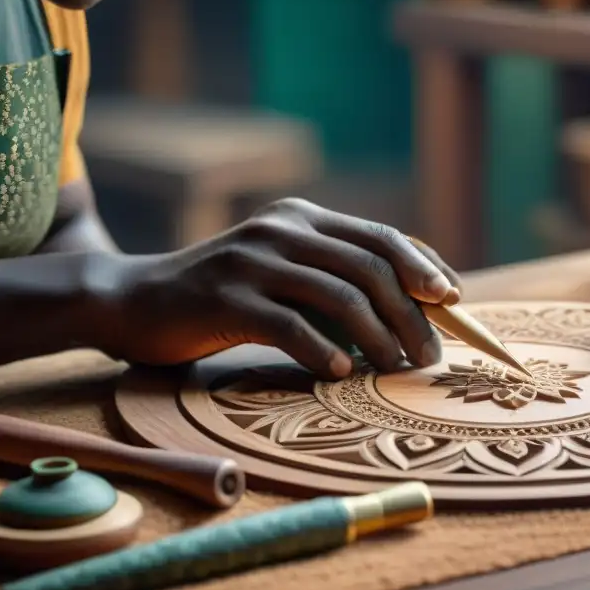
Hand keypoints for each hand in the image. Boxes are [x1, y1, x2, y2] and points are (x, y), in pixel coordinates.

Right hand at [96, 199, 461, 378]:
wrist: (136, 301)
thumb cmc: (226, 298)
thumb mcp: (284, 275)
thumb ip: (335, 280)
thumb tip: (411, 313)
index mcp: (303, 217)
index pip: (382, 237)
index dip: (424, 268)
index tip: (453, 302)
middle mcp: (282, 229)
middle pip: (370, 267)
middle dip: (411, 314)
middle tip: (427, 356)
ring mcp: (252, 259)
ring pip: (339, 294)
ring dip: (378, 338)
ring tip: (395, 370)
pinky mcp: (226, 296)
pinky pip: (290, 324)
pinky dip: (324, 350)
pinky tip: (342, 372)